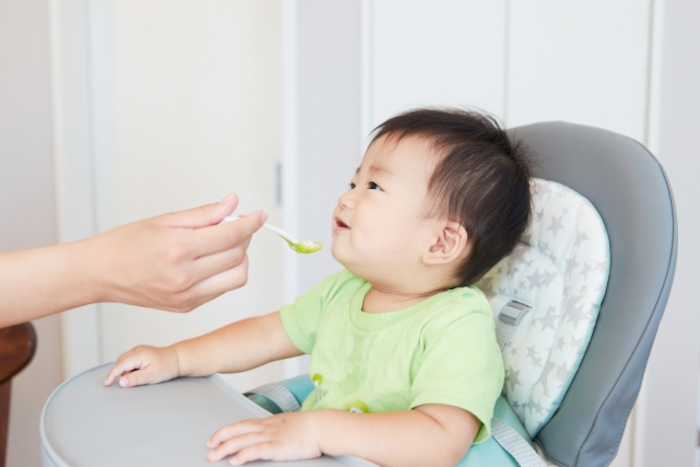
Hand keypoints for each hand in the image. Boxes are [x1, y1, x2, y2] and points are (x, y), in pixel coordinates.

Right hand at [87, 193, 266, 311]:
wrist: (100, 274)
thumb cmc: (126, 244)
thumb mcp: (164, 221)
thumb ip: (204, 214)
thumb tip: (233, 203)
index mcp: (178, 249)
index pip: (230, 235)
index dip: (250, 223)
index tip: (260, 215)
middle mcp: (185, 277)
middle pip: (238, 256)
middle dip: (244, 237)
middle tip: (235, 225)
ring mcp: (187, 296)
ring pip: (236, 277)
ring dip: (240, 258)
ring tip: (224, 244)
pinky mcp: (187, 307)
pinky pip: (221, 289)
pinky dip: (225, 272)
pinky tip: (212, 260)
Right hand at [103, 345, 179, 386]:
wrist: (177, 359)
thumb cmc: (166, 367)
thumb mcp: (151, 376)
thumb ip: (135, 379)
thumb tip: (121, 382)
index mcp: (139, 354)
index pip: (120, 365)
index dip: (112, 375)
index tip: (106, 384)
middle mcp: (137, 350)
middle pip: (120, 362)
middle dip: (121, 373)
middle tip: (133, 380)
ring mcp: (138, 350)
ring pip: (124, 361)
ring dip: (126, 370)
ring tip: (141, 375)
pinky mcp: (140, 352)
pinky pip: (130, 360)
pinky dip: (131, 367)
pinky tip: (141, 371)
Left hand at [206, 412, 321, 464]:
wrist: (322, 426)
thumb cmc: (310, 427)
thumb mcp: (289, 424)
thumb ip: (277, 429)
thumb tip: (271, 436)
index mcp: (269, 422)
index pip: (242, 424)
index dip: (226, 430)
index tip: (215, 437)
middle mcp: (267, 427)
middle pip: (237, 430)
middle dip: (220, 438)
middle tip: (208, 447)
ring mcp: (271, 436)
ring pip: (242, 440)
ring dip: (226, 448)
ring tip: (214, 456)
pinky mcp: (277, 447)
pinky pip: (255, 450)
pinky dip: (243, 455)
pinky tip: (234, 461)